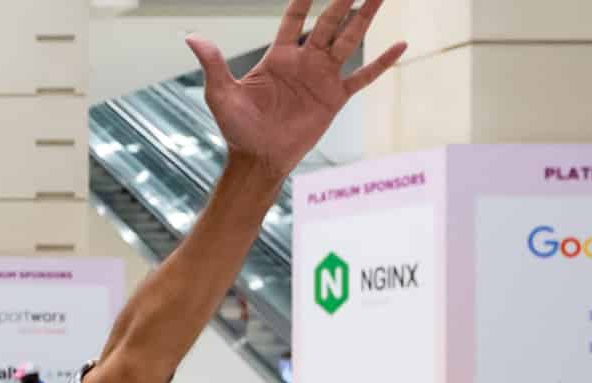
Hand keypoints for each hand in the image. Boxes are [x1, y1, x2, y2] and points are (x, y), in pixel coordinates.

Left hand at [185, 0, 403, 176]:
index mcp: (278, 56)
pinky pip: (364, 76)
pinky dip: (382, 62)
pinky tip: (400, 44)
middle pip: (328, 22)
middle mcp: (303, 61)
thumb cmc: (236, 128)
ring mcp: (322, 78)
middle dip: (342, 0)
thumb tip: (192, 37)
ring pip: (349, 40)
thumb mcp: (220, 94)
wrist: (257, 158)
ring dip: (365, 17)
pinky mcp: (336, 97)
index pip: (293, 18)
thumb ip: (212, 64)